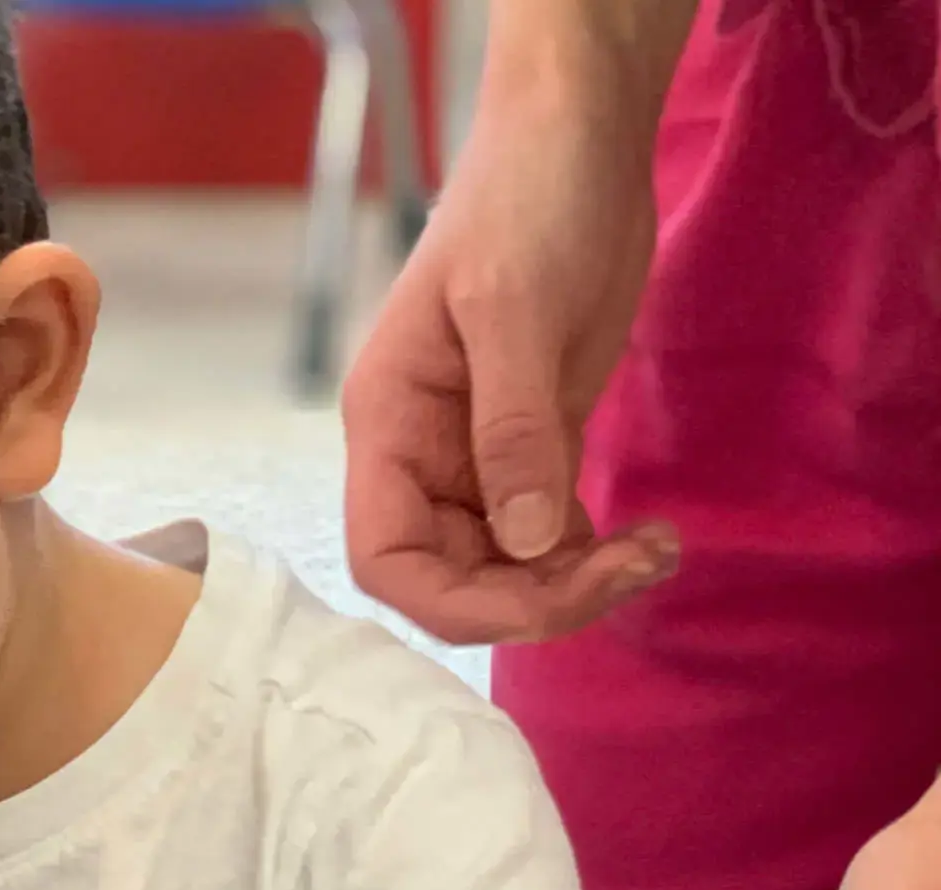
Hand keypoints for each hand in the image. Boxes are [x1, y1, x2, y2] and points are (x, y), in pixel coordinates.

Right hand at [342, 46, 673, 644]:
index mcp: (389, 427)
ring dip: (575, 583)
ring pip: (506, 568)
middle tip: (630, 569)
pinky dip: (591, 557)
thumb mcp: (514, 309)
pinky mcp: (536, 446)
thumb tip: (531, 542)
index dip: (452, 602)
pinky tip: (644, 540)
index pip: (387, 558)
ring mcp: (477, 458)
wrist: (579, 133)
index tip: (539, 598)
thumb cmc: (525, 198)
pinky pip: (547, 536)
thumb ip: (515, 431)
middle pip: (453, 579)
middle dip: (534, 597)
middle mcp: (422, 458)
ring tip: (656, 552)